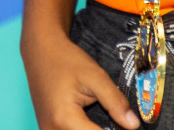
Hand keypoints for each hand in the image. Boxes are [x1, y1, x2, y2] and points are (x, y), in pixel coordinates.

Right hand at [22, 25, 140, 129]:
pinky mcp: (47, 128)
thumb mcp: (96, 77)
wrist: (40, 51)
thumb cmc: (66, 60)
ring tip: (109, 121)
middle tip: (120, 121)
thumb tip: (133, 125)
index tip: (130, 126)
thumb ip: (115, 102)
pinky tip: (92, 122)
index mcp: (65, 119)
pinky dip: (82, 129)